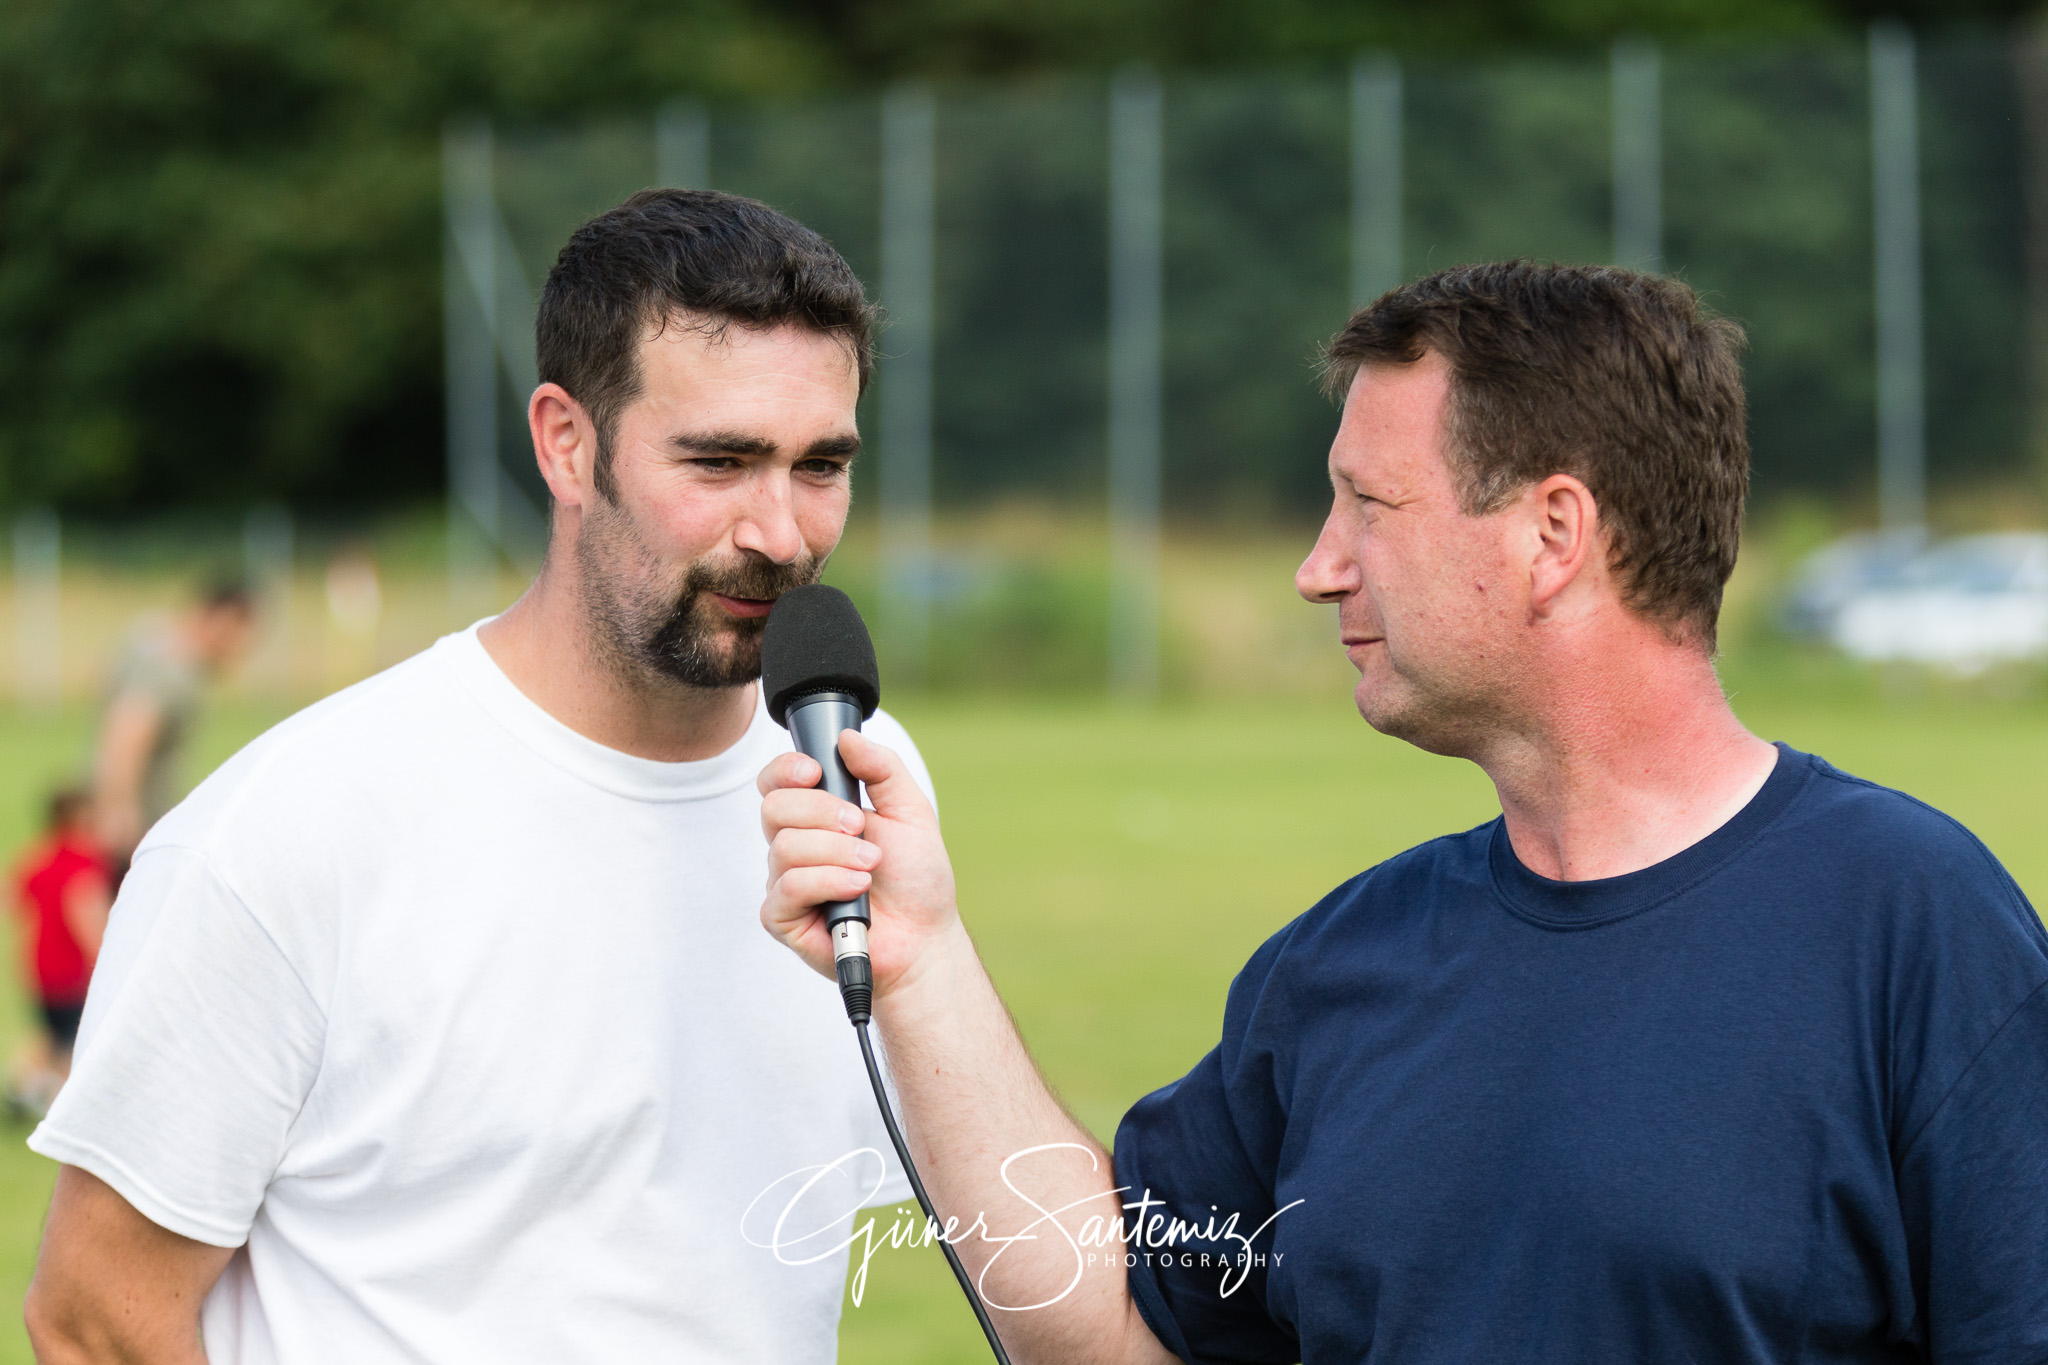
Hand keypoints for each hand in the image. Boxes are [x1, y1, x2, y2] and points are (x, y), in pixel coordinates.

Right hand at [759, 729, 961, 996]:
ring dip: (837, 852)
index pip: (775, 781)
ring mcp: (785, 881)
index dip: (786, 770)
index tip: (815, 771)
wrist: (925, 936)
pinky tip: (856, 890)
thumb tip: (847, 737)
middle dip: (822, 812)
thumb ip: (882, 769)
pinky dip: (828, 882)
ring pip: (785, 847)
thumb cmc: (915, 879)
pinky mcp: (782, 917)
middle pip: (774, 807)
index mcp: (816, 816)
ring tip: (869, 867)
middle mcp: (794, 845)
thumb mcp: (911, 811)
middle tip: (861, 828)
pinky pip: (789, 887)